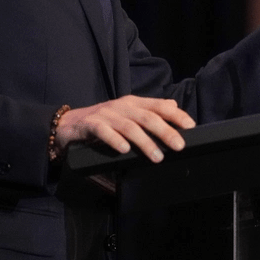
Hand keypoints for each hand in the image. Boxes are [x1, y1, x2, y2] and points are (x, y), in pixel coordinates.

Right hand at [54, 95, 194, 162]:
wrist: (68, 124)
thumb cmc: (103, 122)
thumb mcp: (128, 115)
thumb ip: (149, 111)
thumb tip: (173, 106)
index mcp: (133, 103)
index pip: (159, 106)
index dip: (176, 115)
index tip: (190, 126)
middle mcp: (121, 106)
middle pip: (147, 117)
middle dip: (165, 131)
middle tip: (179, 146)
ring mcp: (105, 114)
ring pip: (129, 127)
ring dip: (145, 142)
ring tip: (157, 157)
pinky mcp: (89, 124)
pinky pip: (103, 131)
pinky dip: (115, 140)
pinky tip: (124, 150)